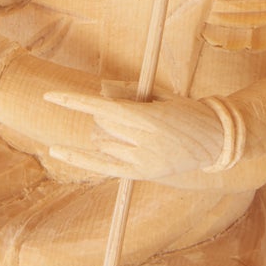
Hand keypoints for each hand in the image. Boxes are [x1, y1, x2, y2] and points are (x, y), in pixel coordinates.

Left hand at [44, 92, 227, 180]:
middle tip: (125, 112)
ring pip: (102, 143)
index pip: (101, 108)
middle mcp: (143, 141)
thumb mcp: (160, 94)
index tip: (49, 96)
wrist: (217, 140)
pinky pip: (103, 166)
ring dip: (105, 133)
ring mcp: (143, 160)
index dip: (73, 102)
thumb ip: (128, 91)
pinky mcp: (143, 173)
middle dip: (103, 115)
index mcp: (149, 118)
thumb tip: (99, 92)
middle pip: (101, 125)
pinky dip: (80, 157)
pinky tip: (57, 151)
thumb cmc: (187, 110)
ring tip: (130, 130)